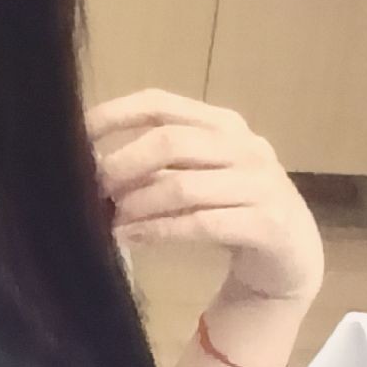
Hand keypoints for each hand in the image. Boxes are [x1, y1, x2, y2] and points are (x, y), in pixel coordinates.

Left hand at [85, 87, 324, 308]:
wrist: (289, 262)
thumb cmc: (233, 214)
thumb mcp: (197, 181)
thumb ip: (159, 167)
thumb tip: (92, 167)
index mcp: (224, 124)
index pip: (161, 104)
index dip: (115, 115)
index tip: (76, 134)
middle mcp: (245, 147)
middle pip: (171, 141)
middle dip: (123, 164)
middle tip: (93, 188)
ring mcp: (261, 184)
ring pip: (183, 185)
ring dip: (138, 204)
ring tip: (110, 220)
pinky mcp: (269, 224)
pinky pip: (203, 223)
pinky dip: (161, 231)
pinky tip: (133, 238)